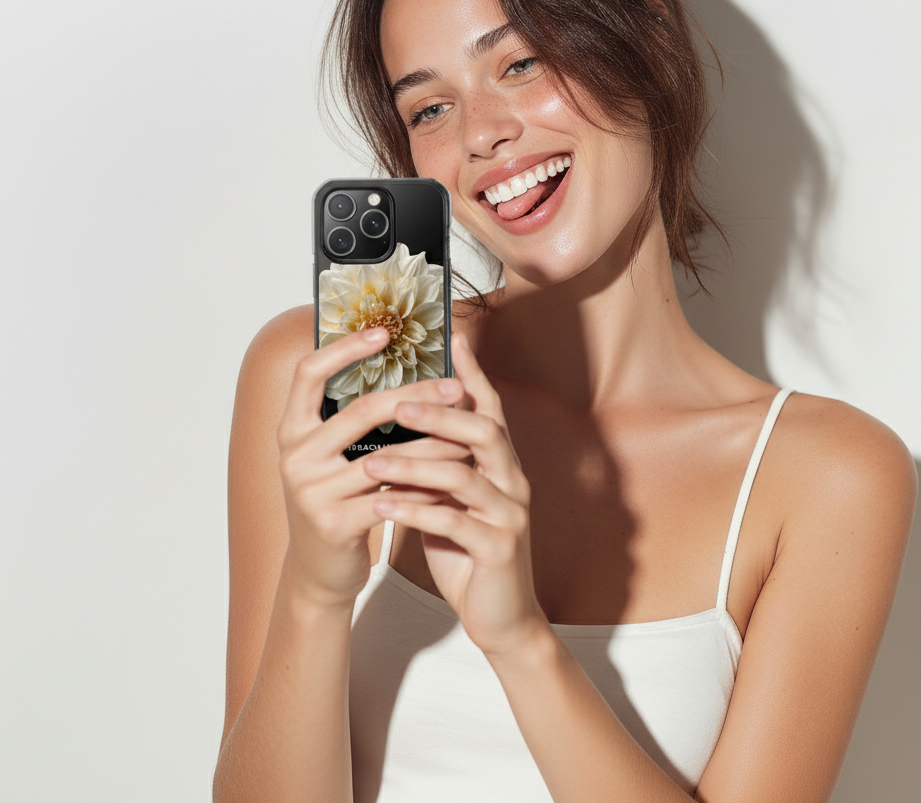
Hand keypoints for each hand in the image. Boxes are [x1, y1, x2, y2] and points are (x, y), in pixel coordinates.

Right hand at [276, 325, 462, 610]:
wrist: (320, 571)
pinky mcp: (333, 524)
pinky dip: (427, 486)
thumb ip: (353, 421)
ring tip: (468, 433)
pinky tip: (454, 478)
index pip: (309, 373)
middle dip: (416, 395)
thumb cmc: (337, 501)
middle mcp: (295, 455)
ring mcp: (310, 490)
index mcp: (292, 429)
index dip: (343, 349)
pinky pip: (393, 495)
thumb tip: (405, 372)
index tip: (383, 331)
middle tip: (455, 386)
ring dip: (435, 443)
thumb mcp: (332, 457)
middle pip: (362, 410)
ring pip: (387, 456)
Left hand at [362, 334, 547, 656]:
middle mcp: (513, 480)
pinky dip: (415, 512)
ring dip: (415, 465)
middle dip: (438, 413)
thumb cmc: (469, 551)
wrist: (502, 617)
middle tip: (396, 403)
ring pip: (464, 476)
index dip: (473, 374)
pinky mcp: (499, 548)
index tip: (452, 339)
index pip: (490, 408)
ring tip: (372, 462)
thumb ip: (439, 464)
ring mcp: (510, 514)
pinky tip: (382, 508)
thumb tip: (400, 424)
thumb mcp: (453, 500)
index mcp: (502, 464)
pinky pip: (455, 523)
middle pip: (482, 431)